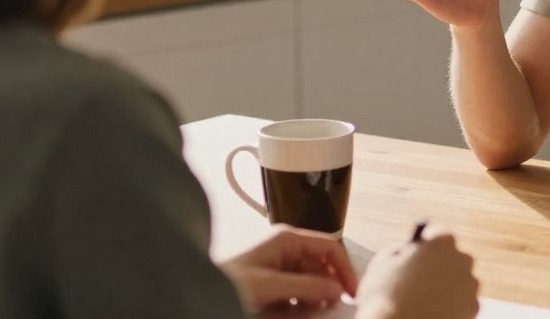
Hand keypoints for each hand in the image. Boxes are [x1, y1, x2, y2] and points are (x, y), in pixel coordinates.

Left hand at [218, 226, 358, 311]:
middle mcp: (285, 247)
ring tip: (311, 314)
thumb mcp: (270, 285)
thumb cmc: (227, 282)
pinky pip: (296, 290)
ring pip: (310, 280)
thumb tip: (336, 290)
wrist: (198, 294)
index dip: (345, 268)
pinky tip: (295, 314)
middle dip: (328, 287)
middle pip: (321, 265)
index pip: (330, 247)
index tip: (352, 292)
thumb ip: (306, 286)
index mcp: (287, 239)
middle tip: (331, 309)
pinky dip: (300, 303)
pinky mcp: (271, 280)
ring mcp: (278, 263)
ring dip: (314, 298)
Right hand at [356, 227, 479, 318]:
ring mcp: (470, 283)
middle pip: (452, 257)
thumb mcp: (382, 262)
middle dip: (439, 265)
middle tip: (421, 279)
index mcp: (441, 241)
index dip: (427, 244)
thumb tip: (405, 251)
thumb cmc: (386, 296)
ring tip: (426, 299)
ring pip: (460, 280)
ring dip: (447, 286)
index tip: (421, 252)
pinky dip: (452, 306)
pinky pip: (463, 302)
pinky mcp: (474, 306)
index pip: (438, 234)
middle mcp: (461, 258)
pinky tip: (435, 311)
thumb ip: (398, 249)